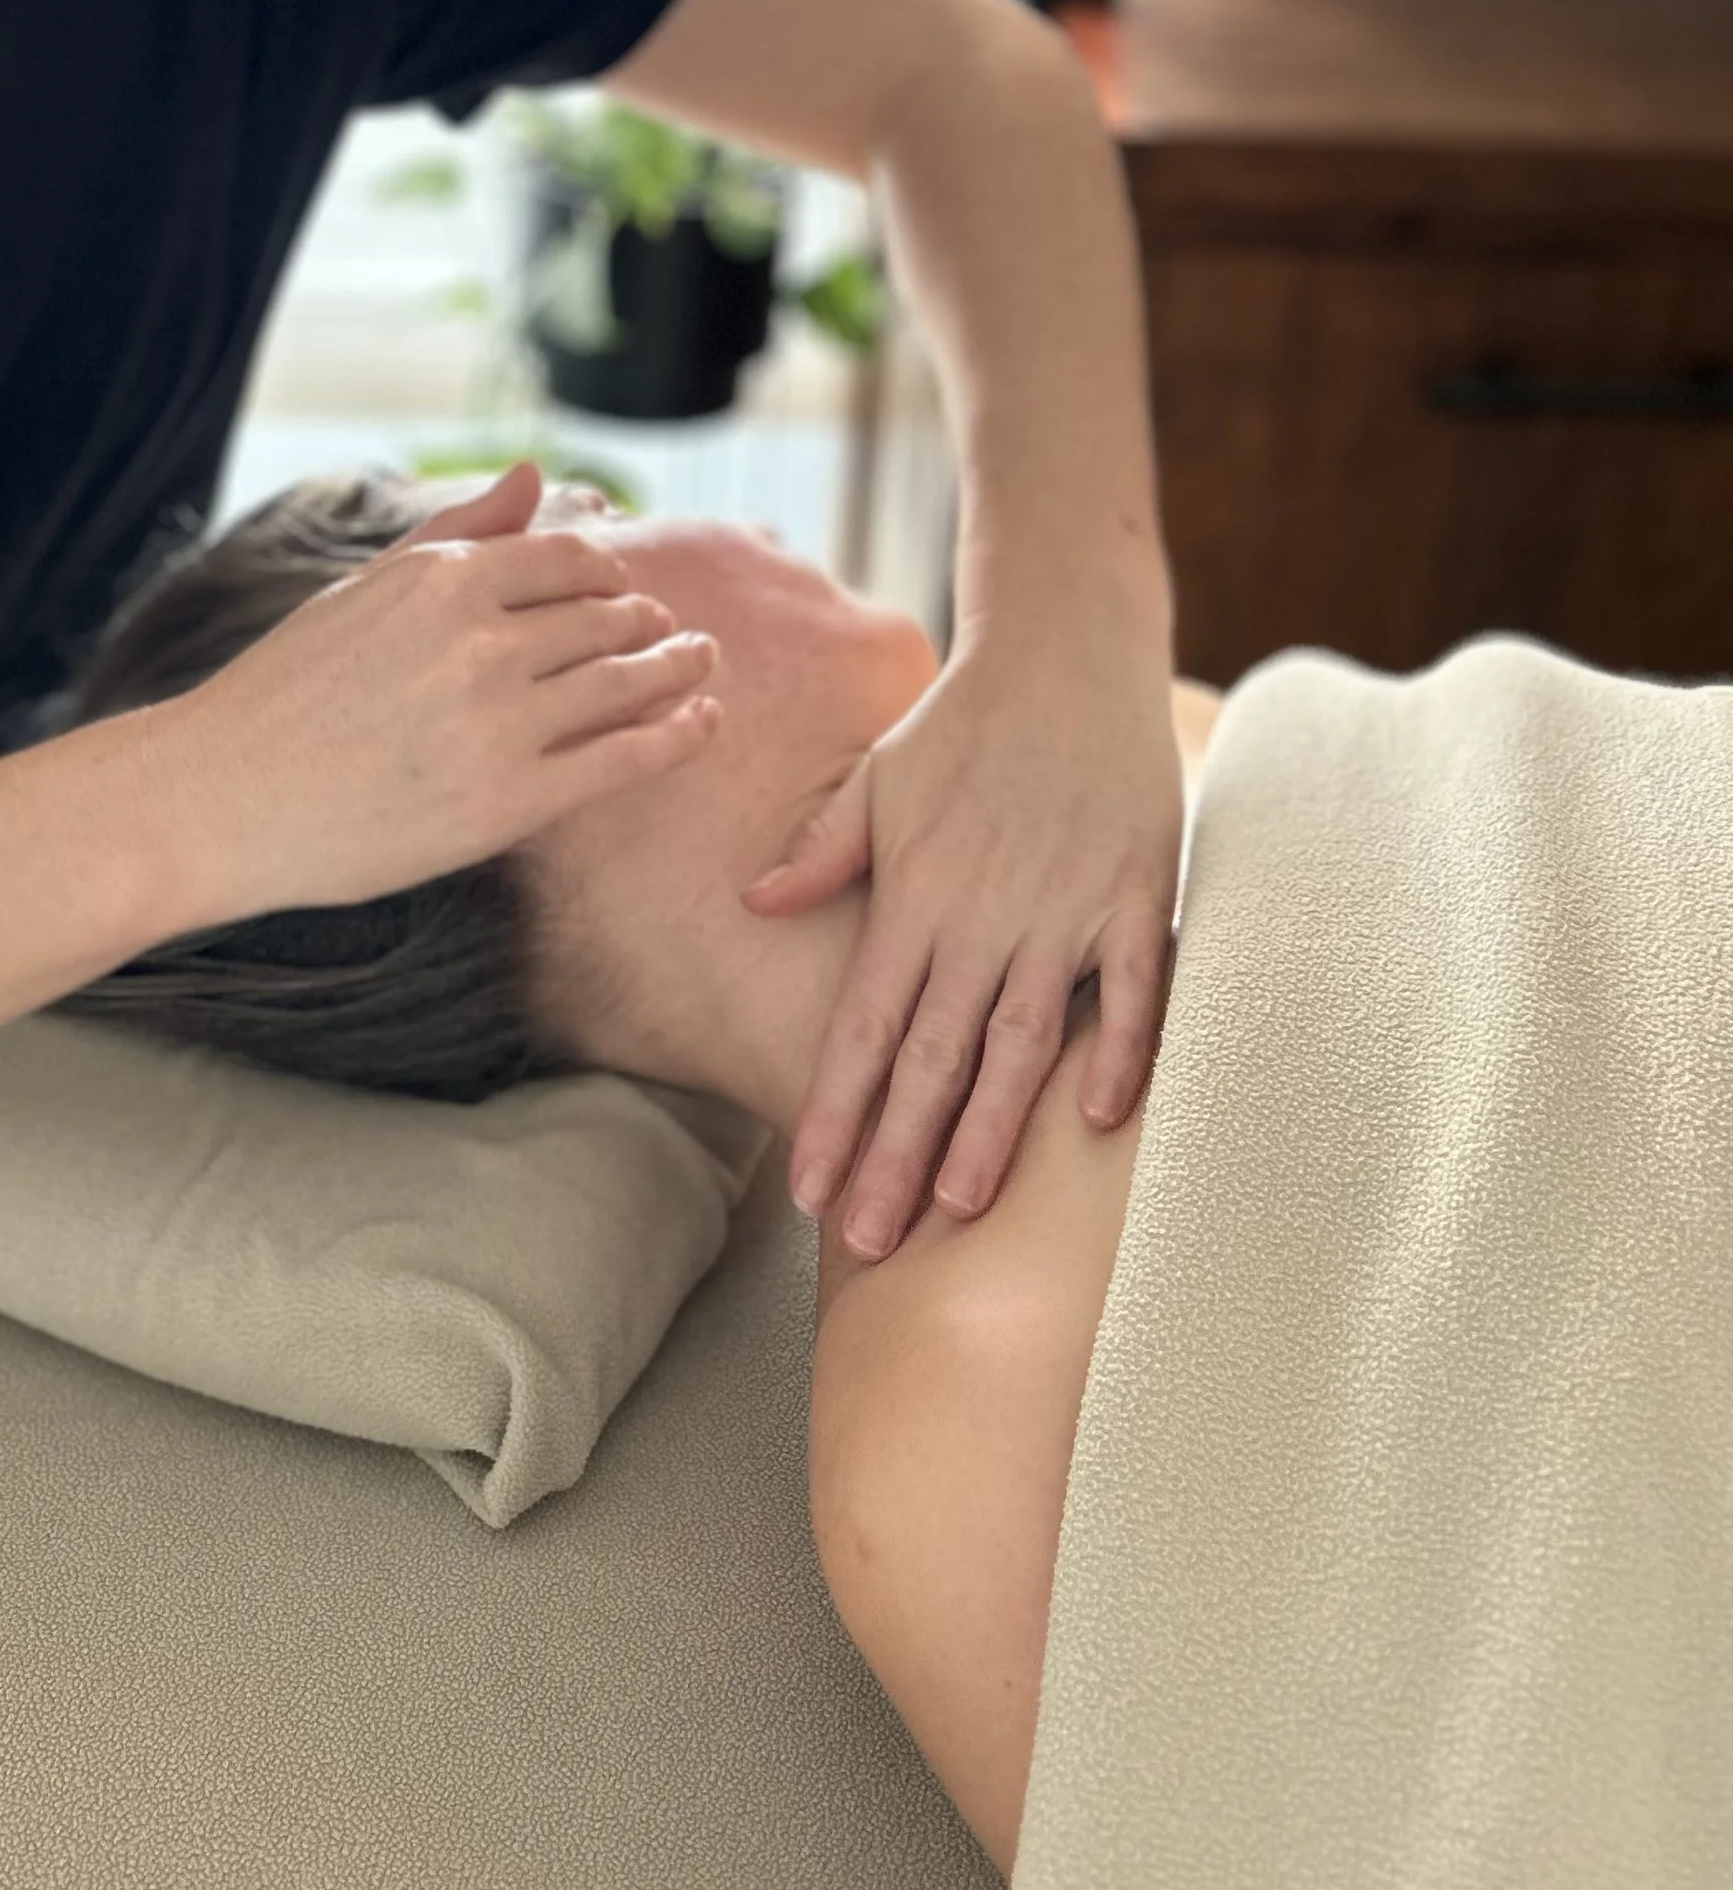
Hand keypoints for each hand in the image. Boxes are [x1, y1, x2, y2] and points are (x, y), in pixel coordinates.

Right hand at [179, 463, 724, 916]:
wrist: (224, 797)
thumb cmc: (287, 692)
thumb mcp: (363, 590)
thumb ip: (457, 532)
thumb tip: (535, 475)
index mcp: (442, 580)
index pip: (569, 559)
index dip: (609, 574)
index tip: (622, 591)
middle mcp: (478, 640)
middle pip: (606, 618)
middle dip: (647, 623)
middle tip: (672, 635)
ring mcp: (497, 722)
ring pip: (625, 680)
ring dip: (677, 669)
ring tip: (700, 667)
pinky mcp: (506, 802)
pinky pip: (622, 758)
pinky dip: (677, 735)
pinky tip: (703, 722)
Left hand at [739, 605, 1179, 1258]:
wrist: (1065, 648)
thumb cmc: (964, 720)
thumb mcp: (877, 777)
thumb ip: (823, 850)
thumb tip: (755, 901)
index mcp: (913, 892)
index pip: (862, 1026)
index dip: (837, 1112)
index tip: (812, 1187)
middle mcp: (982, 913)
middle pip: (932, 1056)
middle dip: (896, 1155)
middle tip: (871, 1240)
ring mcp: (1064, 908)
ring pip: (1020, 1041)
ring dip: (989, 1129)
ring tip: (958, 1209)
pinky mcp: (1134, 894)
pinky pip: (1130, 992)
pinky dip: (1116, 1054)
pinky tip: (1092, 1121)